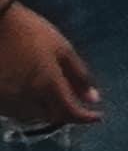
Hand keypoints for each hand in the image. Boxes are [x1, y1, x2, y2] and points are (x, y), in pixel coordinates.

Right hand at [0, 0, 101, 135]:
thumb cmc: (30, 32)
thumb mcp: (62, 49)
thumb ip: (79, 76)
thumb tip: (93, 99)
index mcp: (47, 85)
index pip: (70, 113)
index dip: (85, 118)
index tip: (97, 116)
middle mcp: (25, 98)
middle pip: (49, 117)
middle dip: (63, 113)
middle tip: (70, 102)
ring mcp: (5, 99)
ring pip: (28, 117)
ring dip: (42, 111)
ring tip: (48, 96)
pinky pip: (10, 110)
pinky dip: (23, 107)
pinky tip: (27, 93)